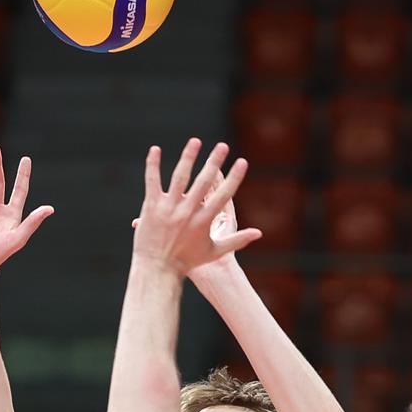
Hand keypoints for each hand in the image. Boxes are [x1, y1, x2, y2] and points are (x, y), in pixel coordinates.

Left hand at [132, 138, 259, 273]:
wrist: (158, 269)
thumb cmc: (188, 262)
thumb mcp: (215, 252)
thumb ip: (237, 240)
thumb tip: (259, 233)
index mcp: (204, 221)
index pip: (224, 195)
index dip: (234, 177)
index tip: (242, 161)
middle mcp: (188, 212)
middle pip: (204, 181)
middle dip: (214, 161)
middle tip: (223, 145)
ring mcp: (169, 208)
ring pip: (179, 177)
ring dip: (188, 157)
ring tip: (196, 141)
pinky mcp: (151, 207)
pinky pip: (152, 181)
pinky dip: (153, 165)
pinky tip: (155, 150)